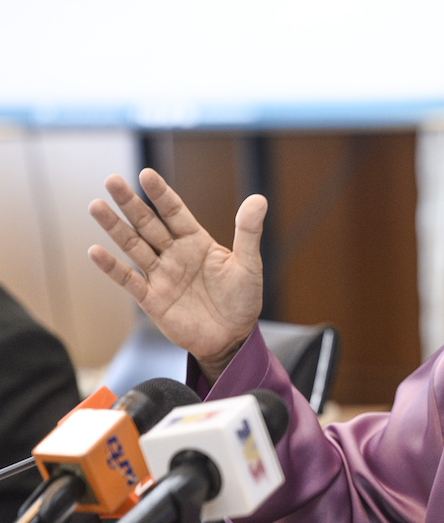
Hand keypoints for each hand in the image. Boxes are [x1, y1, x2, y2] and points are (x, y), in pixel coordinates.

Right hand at [88, 168, 266, 382]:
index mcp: (196, 242)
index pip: (175, 212)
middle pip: (148, 224)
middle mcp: (174, 255)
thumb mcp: (249, 265)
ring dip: (115, 227)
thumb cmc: (242, 300)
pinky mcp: (153, 299)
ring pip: (133, 246)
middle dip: (130, 203)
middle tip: (112, 180)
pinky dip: (112, 267)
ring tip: (96, 205)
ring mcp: (161, 276)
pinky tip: (95, 251)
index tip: (146, 174)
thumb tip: (259, 199)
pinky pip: (129, 280)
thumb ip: (249, 232)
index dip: (161, 194)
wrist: (233, 337)